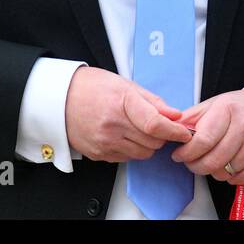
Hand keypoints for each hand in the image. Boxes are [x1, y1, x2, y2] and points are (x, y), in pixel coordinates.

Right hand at [64, 66, 193, 161]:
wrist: (59, 99)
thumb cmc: (92, 87)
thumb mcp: (125, 85)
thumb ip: (153, 102)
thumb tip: (175, 115)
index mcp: (122, 103)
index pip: (156, 124)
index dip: (175, 130)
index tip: (185, 132)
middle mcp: (112, 126)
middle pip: (153, 142)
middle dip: (162, 135)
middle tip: (158, 125)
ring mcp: (104, 142)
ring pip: (142, 153)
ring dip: (148, 144)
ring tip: (139, 129)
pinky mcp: (98, 154)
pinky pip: (126, 158)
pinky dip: (132, 150)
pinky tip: (125, 135)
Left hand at [171, 88, 243, 183]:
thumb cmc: (240, 108)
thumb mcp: (214, 104)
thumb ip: (191, 117)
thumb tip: (171, 132)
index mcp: (229, 110)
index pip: (202, 141)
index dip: (186, 152)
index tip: (179, 155)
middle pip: (212, 161)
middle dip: (195, 166)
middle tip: (192, 161)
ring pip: (223, 173)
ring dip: (213, 171)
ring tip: (214, 159)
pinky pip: (237, 179)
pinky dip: (229, 176)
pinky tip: (230, 162)